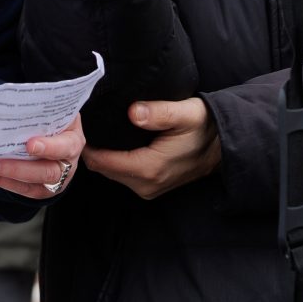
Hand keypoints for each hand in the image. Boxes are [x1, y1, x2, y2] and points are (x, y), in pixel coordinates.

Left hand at [0, 114, 85, 197]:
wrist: (54, 130)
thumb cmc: (53, 118)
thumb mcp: (54, 109)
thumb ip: (41, 110)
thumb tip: (15, 104)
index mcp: (73, 140)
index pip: (65, 147)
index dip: (49, 148)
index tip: (29, 145)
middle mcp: (67, 163)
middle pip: (47, 172)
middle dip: (19, 169)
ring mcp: (55, 180)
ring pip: (33, 185)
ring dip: (7, 176)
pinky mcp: (41, 190)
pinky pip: (22, 190)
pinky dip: (3, 181)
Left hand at [83, 98, 219, 200]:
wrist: (224, 146)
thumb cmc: (205, 126)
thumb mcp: (186, 113)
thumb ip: (159, 113)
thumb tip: (134, 112)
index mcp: (149, 168)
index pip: (102, 161)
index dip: (87, 144)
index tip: (78, 124)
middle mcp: (145, 184)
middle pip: (102, 169)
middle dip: (89, 149)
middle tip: (81, 124)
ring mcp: (148, 188)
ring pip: (109, 173)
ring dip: (100, 155)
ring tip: (93, 130)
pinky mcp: (150, 187)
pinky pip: (121, 175)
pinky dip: (112, 161)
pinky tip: (110, 142)